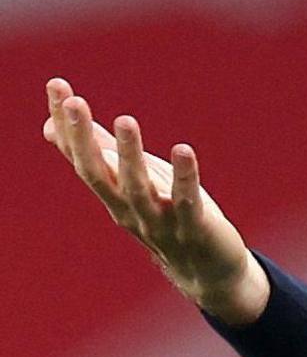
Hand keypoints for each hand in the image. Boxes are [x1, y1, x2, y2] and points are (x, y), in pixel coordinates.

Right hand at [42, 78, 269, 324]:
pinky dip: (184, 177)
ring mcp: (159, 221)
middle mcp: (128, 209)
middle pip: (99, 174)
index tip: (57, 86)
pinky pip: (186, 201)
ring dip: (130, 155)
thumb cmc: (167, 216)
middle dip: (84, 138)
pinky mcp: (194, 227)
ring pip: (138, 189)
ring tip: (124, 121)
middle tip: (75, 101)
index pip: (81, 158)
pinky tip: (183, 150)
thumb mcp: (131, 181)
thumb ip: (99, 154)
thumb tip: (50, 125)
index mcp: (112, 195)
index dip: (68, 125)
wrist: (206, 270)